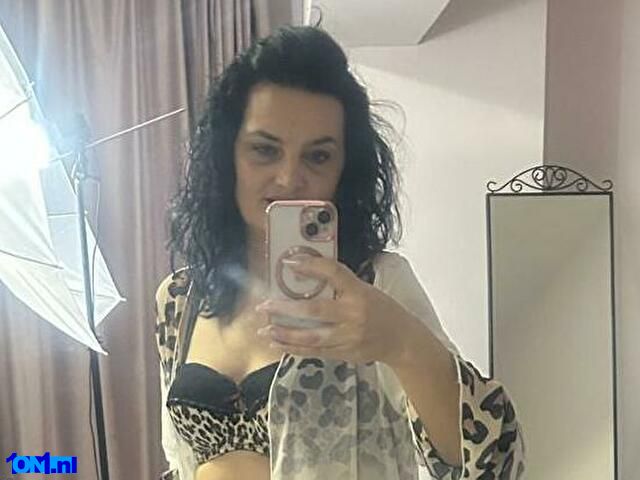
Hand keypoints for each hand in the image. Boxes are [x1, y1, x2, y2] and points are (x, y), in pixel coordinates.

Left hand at [255, 256, 415, 365]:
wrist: (402, 340)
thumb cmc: (382, 309)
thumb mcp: (366, 289)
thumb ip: (341, 285)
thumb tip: (306, 274)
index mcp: (359, 292)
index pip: (334, 273)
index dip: (311, 266)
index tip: (289, 263)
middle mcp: (353, 314)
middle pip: (314, 310)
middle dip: (285, 309)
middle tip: (264, 306)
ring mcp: (349, 336)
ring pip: (311, 336)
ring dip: (285, 333)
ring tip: (265, 329)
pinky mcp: (345, 353)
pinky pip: (316, 351)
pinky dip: (295, 348)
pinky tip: (279, 344)